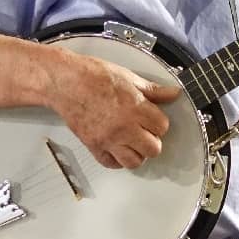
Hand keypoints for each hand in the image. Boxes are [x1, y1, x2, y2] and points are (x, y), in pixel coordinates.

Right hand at [51, 55, 178, 169]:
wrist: (64, 81)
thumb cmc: (93, 75)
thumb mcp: (128, 77)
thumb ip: (152, 90)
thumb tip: (173, 93)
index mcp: (136, 107)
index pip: (162, 127)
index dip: (159, 123)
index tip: (152, 119)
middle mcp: (124, 127)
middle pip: (153, 149)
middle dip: (152, 140)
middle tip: (144, 131)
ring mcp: (108, 139)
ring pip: (134, 162)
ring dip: (137, 153)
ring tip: (132, 142)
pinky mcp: (93, 145)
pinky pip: (111, 163)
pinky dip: (116, 159)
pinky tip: (116, 148)